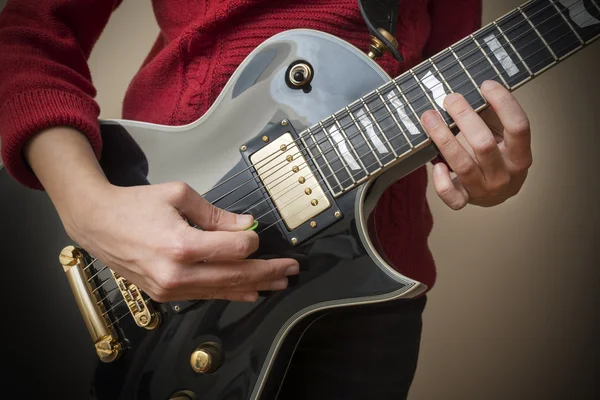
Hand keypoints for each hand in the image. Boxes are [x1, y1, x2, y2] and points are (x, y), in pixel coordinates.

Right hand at [65, 182, 298, 302]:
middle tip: (291, 269)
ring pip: (223, 290)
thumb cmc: (136, 205)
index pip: (235, 248)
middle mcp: (177, 272)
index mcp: (182, 244)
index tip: (256, 231)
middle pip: (236, 275)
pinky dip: (230, 293)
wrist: (97, 223)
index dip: (253, 239)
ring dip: (255, 286)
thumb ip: (216, 214)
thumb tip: (246, 225)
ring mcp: (170, 288)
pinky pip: (205, 295)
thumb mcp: (179, 196)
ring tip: (280, 282)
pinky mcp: (165, 294)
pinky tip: (250, 292)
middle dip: (268, 271)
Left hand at [421, 80, 532, 209]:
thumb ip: (492, 114)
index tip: (485, 84)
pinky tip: (436, 165)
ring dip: (443, 138)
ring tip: (429, 116)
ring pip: (463, 165)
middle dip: (464, 117)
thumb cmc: (498, 156)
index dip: (503, 102)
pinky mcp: (466, 199)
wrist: (497, 193)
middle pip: (484, 144)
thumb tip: (474, 87)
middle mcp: (505, 175)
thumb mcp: (503, 135)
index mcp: (520, 155)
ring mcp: (484, 189)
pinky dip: (442, 183)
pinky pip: (452, 197)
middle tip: (450, 98)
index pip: (518, 126)